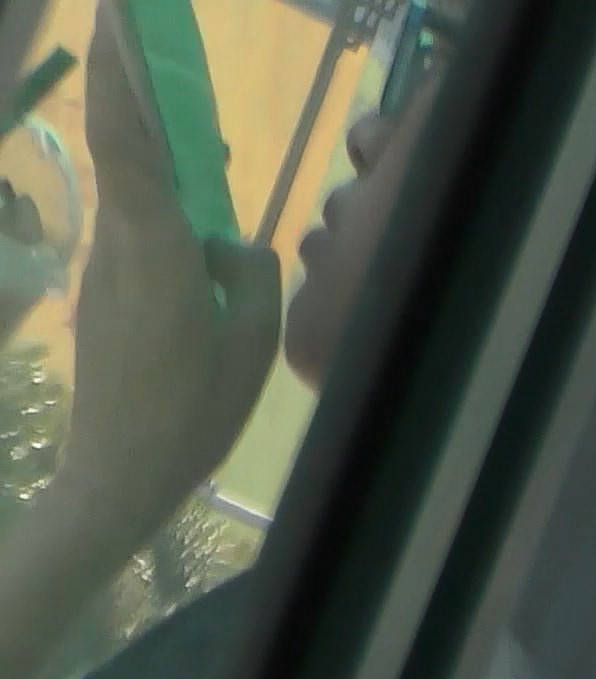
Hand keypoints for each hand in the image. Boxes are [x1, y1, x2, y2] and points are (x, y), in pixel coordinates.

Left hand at [57, 9, 278, 560]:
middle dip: (133, 83)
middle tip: (147, 33)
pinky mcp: (103, 294)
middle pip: (123, 143)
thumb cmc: (188, 416)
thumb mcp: (250, 349)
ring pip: (131, 188)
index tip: (119, 14)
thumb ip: (254, 278)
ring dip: (153, 150)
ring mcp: (104, 266)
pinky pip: (135, 229)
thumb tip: (239, 244)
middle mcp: (120, 239)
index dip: (119, 66)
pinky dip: (157, 206)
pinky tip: (191, 231)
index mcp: (154, 241)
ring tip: (190, 132)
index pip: (126, 130)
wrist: (116, 477)